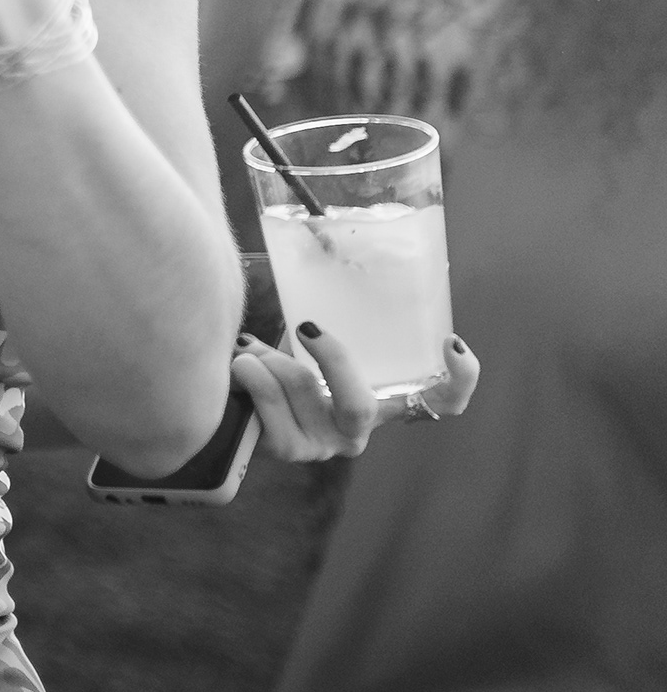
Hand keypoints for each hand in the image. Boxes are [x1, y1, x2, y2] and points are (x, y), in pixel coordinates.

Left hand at [235, 325, 477, 460]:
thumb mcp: (311, 341)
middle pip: (359, 404)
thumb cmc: (280, 367)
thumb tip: (320, 241)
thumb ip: (326, 314)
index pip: (442, 403)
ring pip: (302, 389)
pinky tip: (242, 365)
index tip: (451, 341)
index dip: (460, 379)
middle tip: (305, 325)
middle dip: (331, 360)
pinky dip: (252, 375)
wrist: (231, 405)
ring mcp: (325, 445)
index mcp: (380, 400)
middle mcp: (359, 430)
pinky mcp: (289, 450)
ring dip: (271, 360)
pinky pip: (269, 405)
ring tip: (249, 351)